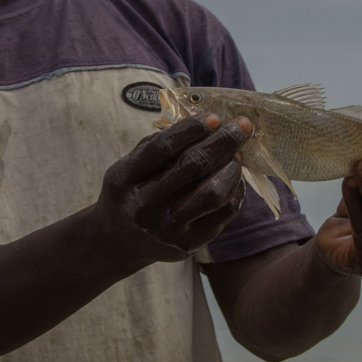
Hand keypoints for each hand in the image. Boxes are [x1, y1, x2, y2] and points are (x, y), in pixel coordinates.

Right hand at [96, 114, 249, 263]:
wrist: (120, 243)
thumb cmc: (130, 193)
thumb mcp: (129, 166)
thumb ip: (158, 145)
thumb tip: (203, 123)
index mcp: (124, 180)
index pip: (162, 148)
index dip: (191, 129)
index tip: (214, 117)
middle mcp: (145, 207)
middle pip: (192, 167)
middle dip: (222, 141)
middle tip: (241, 126)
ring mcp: (168, 229)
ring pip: (213, 193)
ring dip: (232, 167)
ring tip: (238, 154)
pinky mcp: (189, 244)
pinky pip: (224, 212)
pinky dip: (235, 189)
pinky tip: (233, 176)